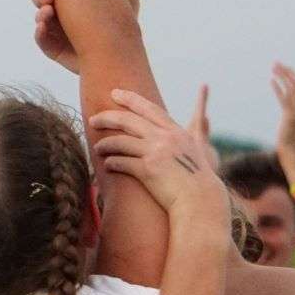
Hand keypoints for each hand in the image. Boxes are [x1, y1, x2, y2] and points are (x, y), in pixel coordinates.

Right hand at [32, 0, 145, 73]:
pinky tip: (42, 26)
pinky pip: (42, 39)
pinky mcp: (53, 48)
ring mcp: (54, 31)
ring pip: (41, 17)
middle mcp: (59, 13)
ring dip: (40, 12)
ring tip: (47, 9)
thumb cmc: (119, 30)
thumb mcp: (125, 7)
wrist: (119, 61)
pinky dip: (40, 32)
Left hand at [90, 89, 231, 218]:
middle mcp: (165, 138)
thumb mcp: (195, 150)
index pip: (149, 108)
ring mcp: (156, 152)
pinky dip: (111, 163)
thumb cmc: (197, 180)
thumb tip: (188, 124)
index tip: (115, 93)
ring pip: (120, 141)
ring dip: (105, 144)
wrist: (201, 201)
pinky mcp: (147, 170)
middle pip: (128, 121)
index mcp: (176, 131)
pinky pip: (121, 162)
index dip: (130, 99)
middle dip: (107, 118)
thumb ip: (184, 137)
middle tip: (93, 120)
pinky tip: (107, 165)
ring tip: (97, 148)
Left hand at [271, 63, 294, 155]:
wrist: (291, 151)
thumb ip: (290, 110)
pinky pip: (284, 99)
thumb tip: (285, 103)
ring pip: (292, 88)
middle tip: (275, 63)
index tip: (282, 66)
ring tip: (273, 68)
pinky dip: (278, 88)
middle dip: (286, 71)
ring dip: (282, 76)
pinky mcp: (290, 116)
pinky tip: (271, 80)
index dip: (291, 74)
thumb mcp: (291, 120)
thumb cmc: (289, 137)